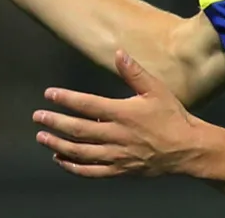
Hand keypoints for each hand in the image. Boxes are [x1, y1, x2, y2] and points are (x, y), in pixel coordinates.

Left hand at [33, 51, 207, 177]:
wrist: (187, 149)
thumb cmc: (172, 117)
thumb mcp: (157, 89)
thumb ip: (134, 72)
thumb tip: (118, 53)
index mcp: (123, 113)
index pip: (87, 105)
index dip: (66, 99)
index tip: (49, 94)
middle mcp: (116, 135)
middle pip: (78, 130)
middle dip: (55, 122)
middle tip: (38, 116)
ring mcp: (116, 155)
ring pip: (80, 152)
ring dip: (58, 144)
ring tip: (42, 137)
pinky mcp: (119, 170)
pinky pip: (91, 171)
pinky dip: (73, 167)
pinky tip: (60, 159)